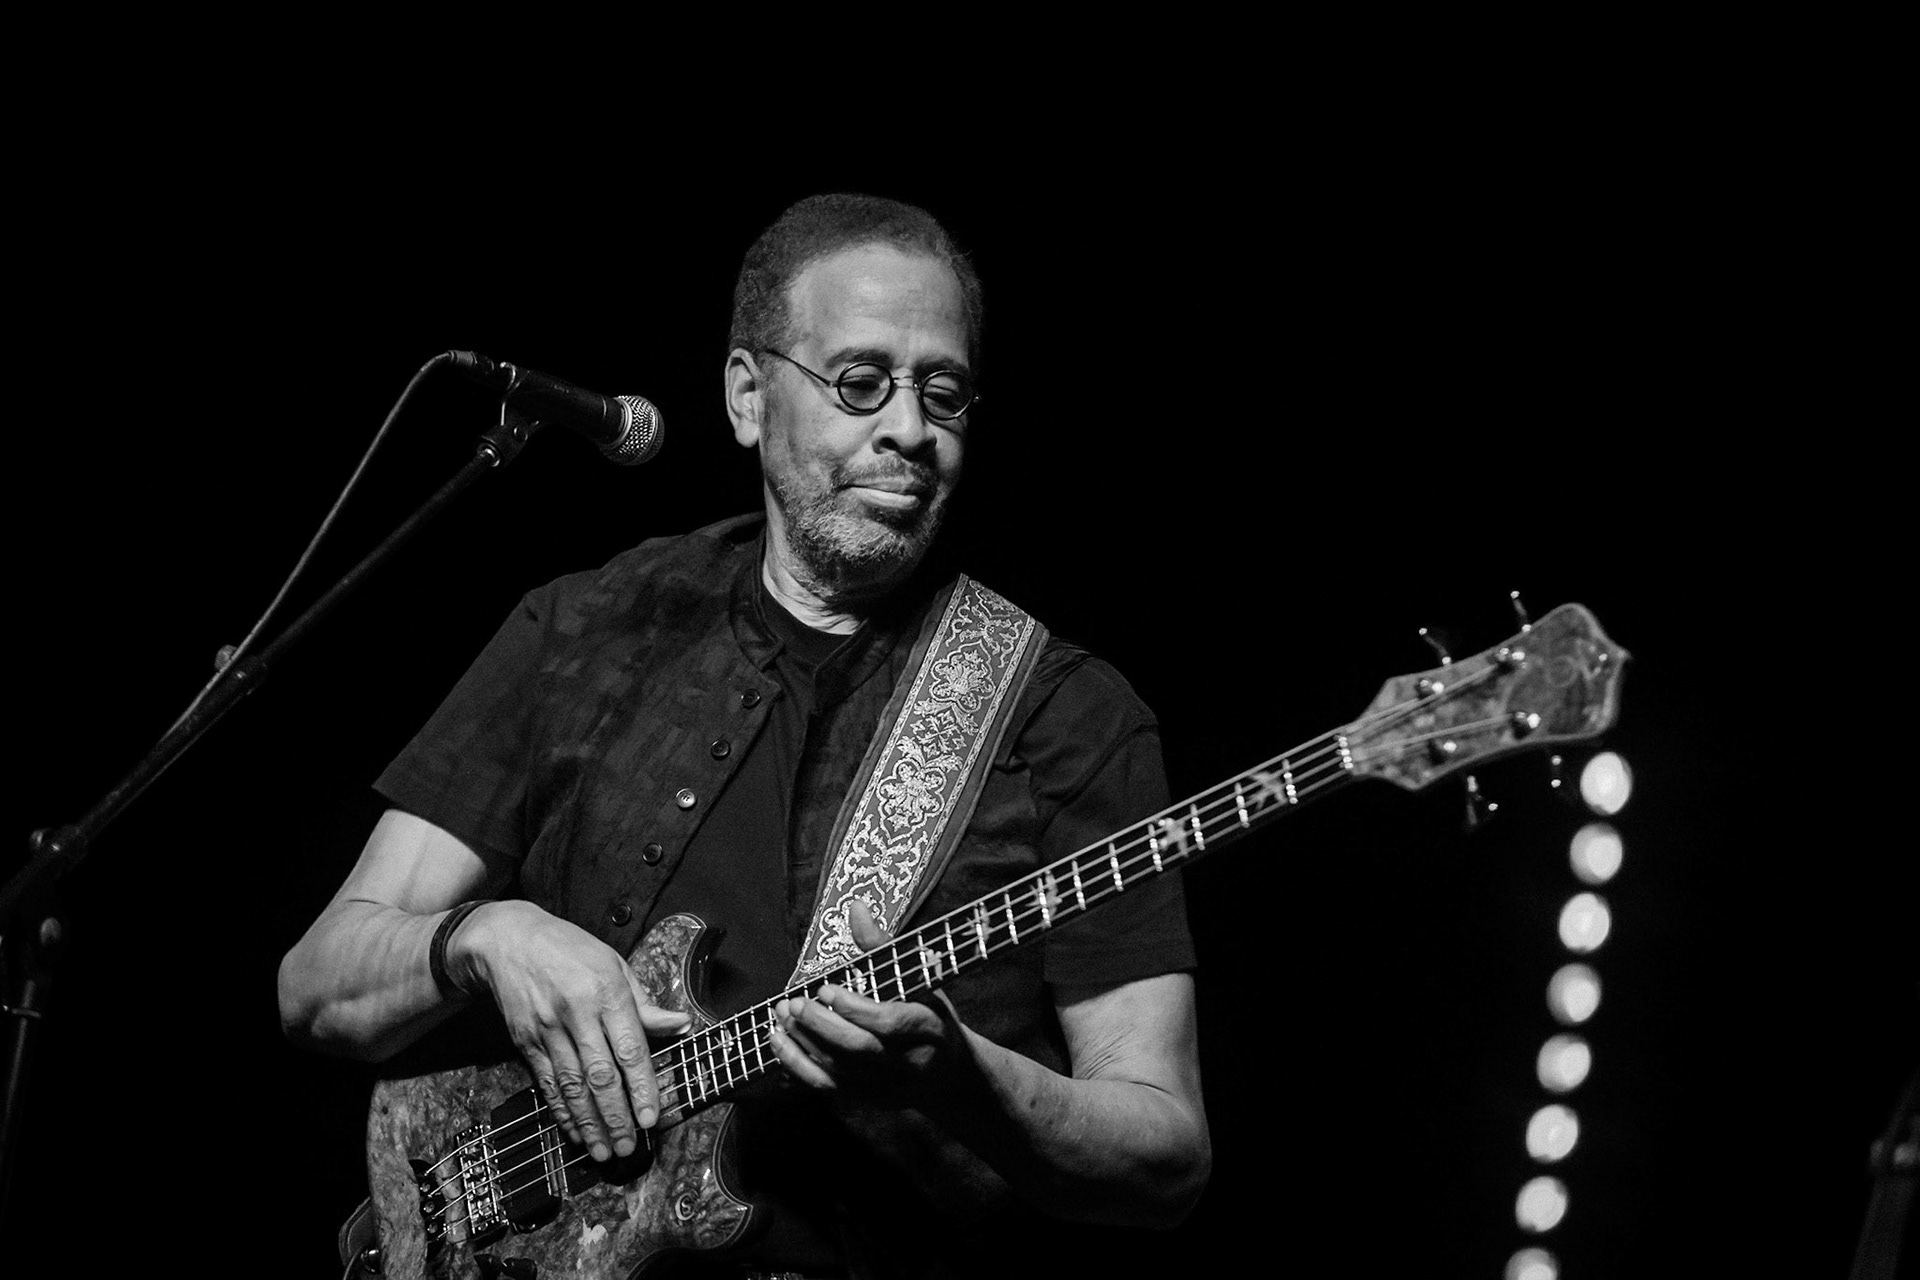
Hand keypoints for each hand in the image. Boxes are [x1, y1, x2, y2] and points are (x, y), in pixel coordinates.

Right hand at [455, 901, 688, 1161]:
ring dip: (590, 1123)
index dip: (642, 1087)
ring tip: (606, 1151)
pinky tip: (576, 1132)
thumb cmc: (570, 949)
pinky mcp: (525, 1041)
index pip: (630, 1048)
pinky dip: (562, 1111)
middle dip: (616, 1116)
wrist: (508, 940)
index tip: (652, 1117)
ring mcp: (547, 1029)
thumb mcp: (614, 964)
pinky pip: (547, 1083)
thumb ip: (644, 1002)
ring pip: (572, 1086)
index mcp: (607, 990)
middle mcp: (577, 1012)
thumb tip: (680, 1025)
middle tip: (629, 1146)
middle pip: (600, 1074)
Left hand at [770, 901, 970, 1107]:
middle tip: (795, 1003)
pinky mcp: (865, 1099)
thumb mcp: (920, 980)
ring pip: (838, 1071)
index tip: (826, 988)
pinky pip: (825, 1087)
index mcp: (927, 1028)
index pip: (889, 1023)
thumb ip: (883, 947)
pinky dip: (797, 1065)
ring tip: (782, 1015)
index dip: (854, 1008)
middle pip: (859, 1050)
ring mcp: (885, 1087)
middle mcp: (907, 1063)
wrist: (949, 1076)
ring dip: (802, 1042)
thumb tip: (855, 908)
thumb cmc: (931, 1018)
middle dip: (822, 1026)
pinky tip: (778, 1041)